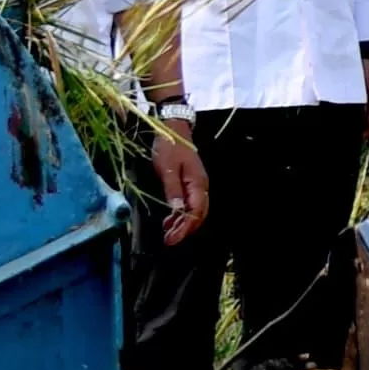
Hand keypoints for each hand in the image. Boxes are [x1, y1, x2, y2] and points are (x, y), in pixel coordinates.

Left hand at [149, 123, 210, 245]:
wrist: (174, 128)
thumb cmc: (170, 147)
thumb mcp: (167, 168)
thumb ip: (172, 189)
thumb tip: (177, 210)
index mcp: (197, 183)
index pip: (195, 212)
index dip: (185, 228)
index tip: (172, 239)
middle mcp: (201, 186)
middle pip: (198, 214)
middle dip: (185, 230)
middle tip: (169, 240)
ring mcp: (197, 185)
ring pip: (195, 211)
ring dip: (182, 223)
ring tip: (167, 232)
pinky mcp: (190, 183)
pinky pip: (190, 204)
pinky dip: (181, 215)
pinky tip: (169, 220)